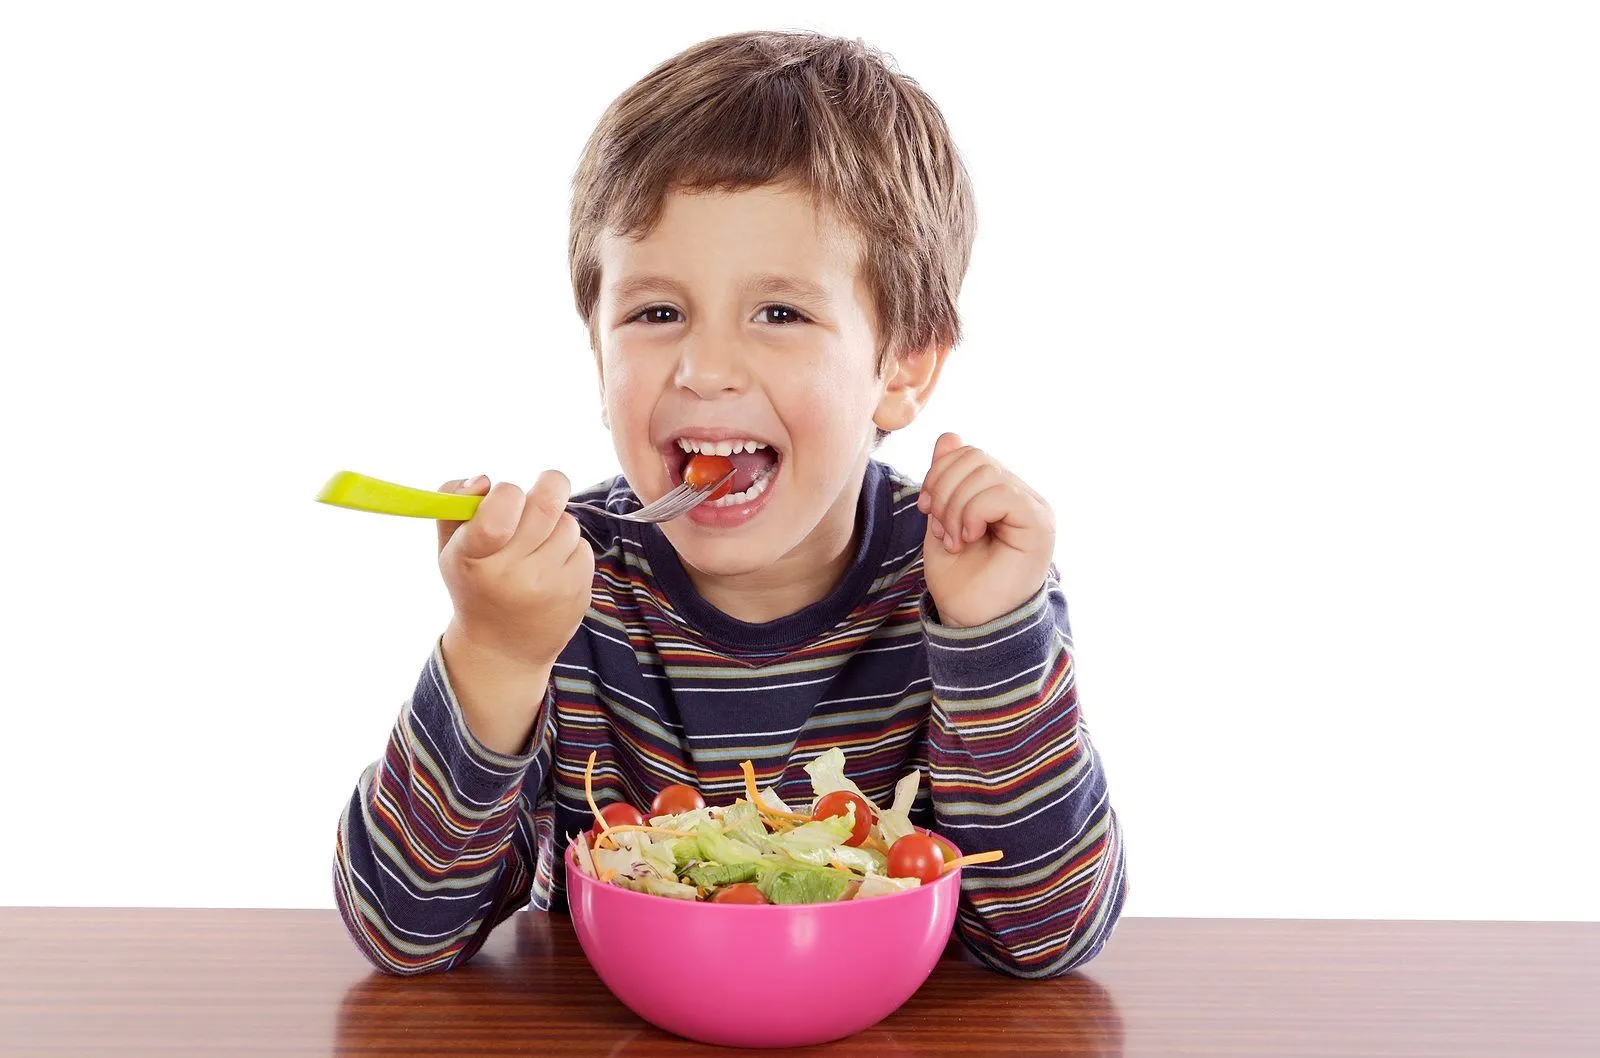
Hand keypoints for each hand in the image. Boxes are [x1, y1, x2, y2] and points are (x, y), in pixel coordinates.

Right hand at [436, 471, 594, 671]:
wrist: (503, 648)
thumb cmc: (475, 584)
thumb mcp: (451, 547)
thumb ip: (455, 502)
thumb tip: (484, 479)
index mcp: (472, 557)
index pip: (498, 512)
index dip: (507, 492)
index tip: (507, 496)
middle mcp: (510, 574)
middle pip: (546, 504)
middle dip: (548, 487)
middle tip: (544, 490)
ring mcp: (546, 586)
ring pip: (568, 523)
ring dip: (557, 524)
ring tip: (538, 545)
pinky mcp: (576, 594)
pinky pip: (583, 548)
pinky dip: (570, 549)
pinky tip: (551, 567)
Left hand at [917, 433, 1054, 627]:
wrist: (970, 619)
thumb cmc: (959, 578)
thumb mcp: (941, 519)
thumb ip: (946, 480)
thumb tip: (950, 435)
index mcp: (999, 492)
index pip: (967, 453)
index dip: (937, 474)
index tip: (926, 510)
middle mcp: (1021, 495)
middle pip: (974, 457)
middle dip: (944, 491)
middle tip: (940, 529)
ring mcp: (1033, 507)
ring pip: (986, 472)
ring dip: (955, 507)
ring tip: (955, 540)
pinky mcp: (1039, 523)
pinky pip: (1002, 493)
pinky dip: (973, 513)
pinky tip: (969, 538)